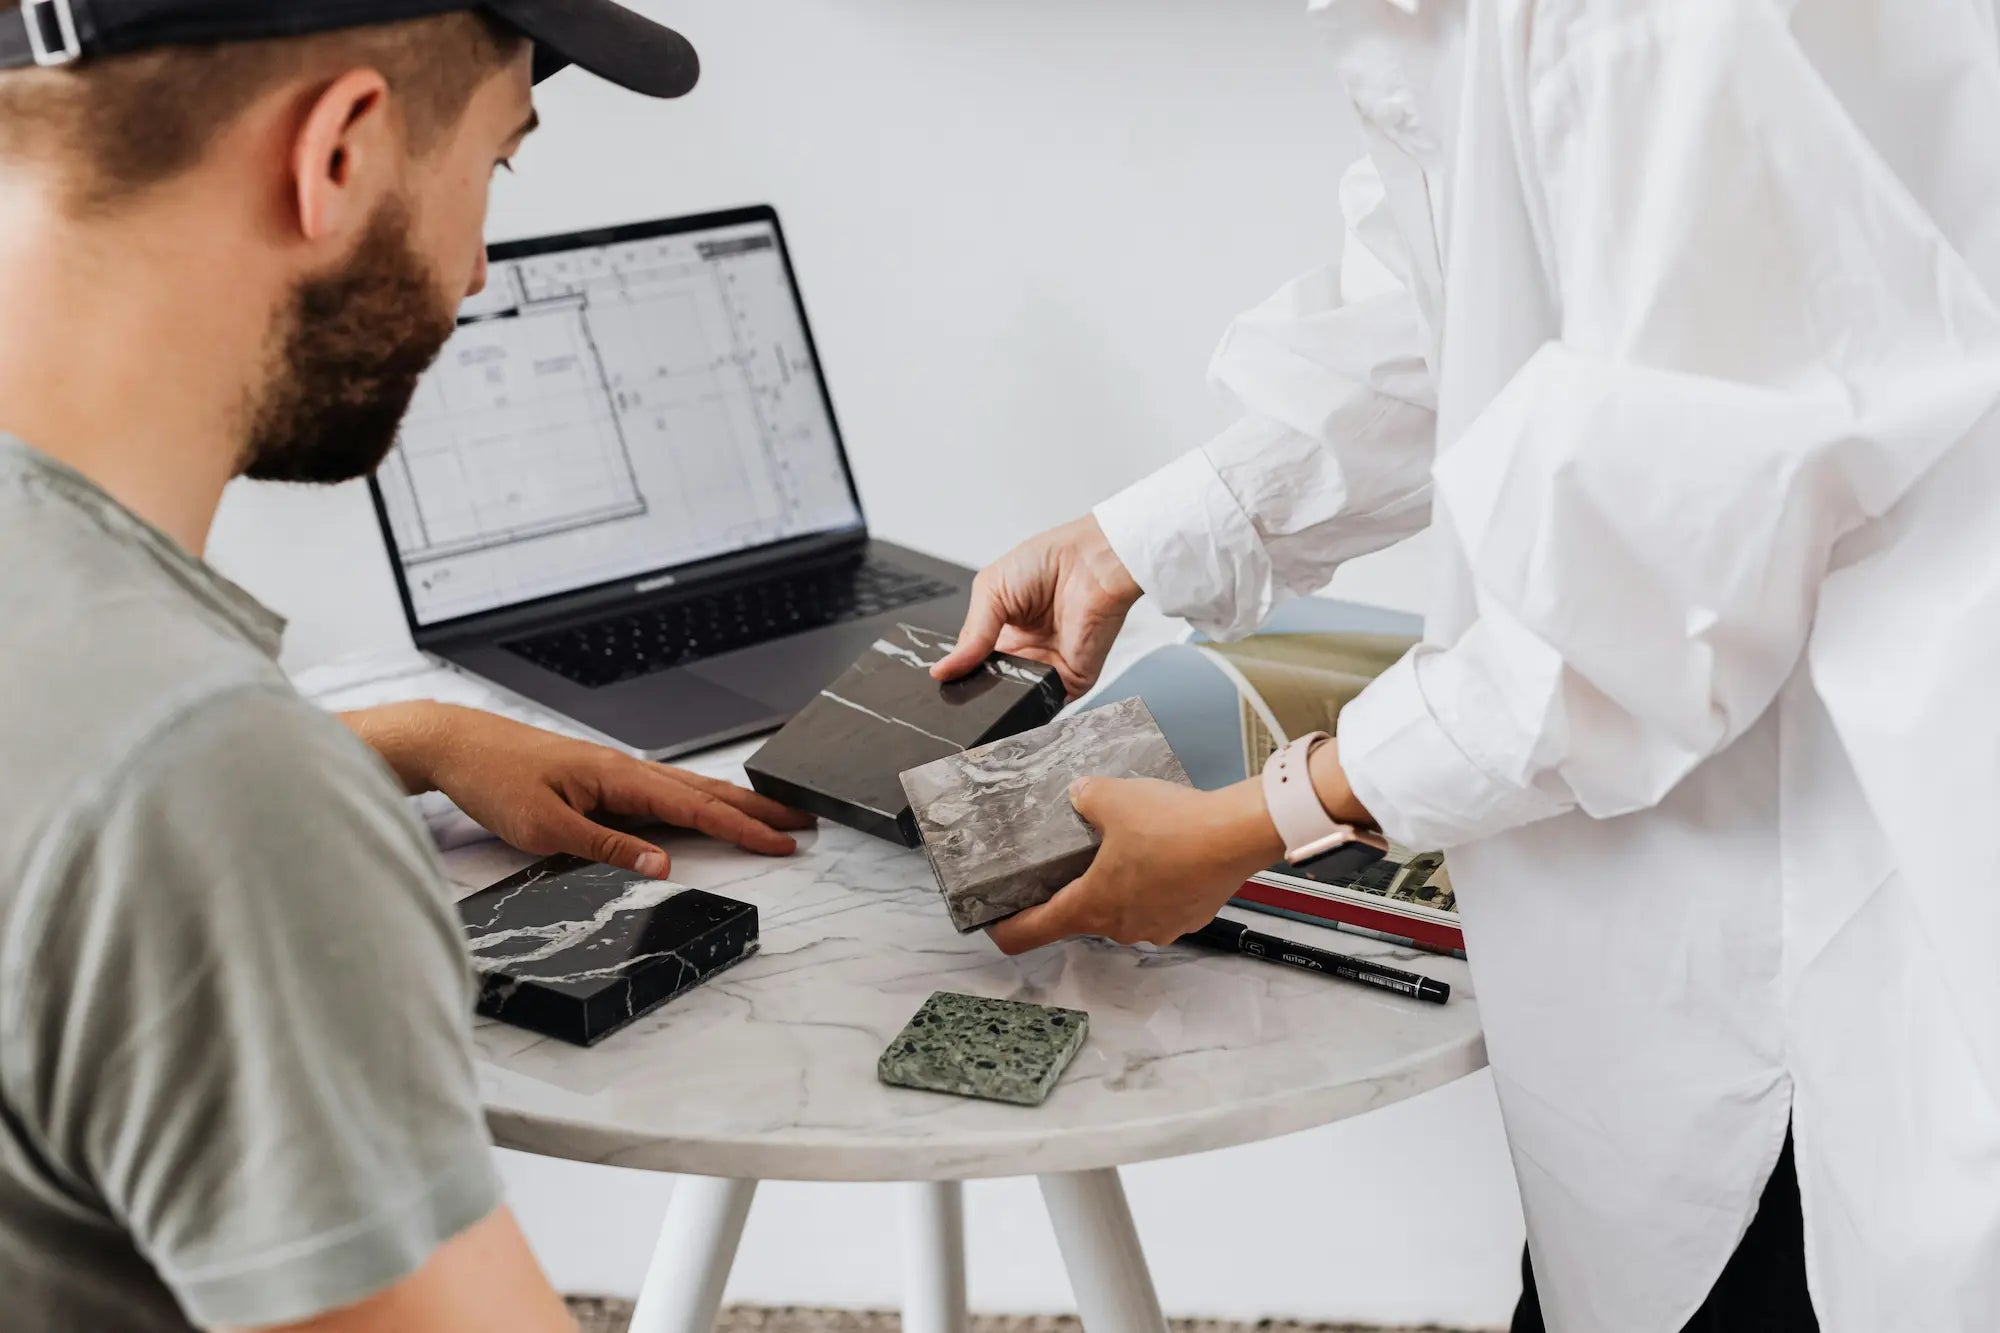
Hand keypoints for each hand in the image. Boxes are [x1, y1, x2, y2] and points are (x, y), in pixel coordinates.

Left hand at [344, 703, 813, 876]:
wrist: (454, 743)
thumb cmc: (493, 778)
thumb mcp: (546, 827)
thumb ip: (608, 847)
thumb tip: (663, 864)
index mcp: (620, 776)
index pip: (696, 807)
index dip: (744, 828)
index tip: (783, 842)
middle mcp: (624, 769)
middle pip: (705, 792)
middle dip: (756, 810)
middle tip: (802, 822)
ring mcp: (613, 771)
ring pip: (687, 789)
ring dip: (731, 804)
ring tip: (769, 815)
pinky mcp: (598, 778)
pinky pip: (662, 791)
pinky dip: (697, 800)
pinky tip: (704, 808)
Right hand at [932, 515, 1142, 698]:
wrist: (1090, 562)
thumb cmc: (1046, 562)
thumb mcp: (990, 591)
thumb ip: (969, 636)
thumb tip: (941, 670)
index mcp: (1001, 633)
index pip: (973, 665)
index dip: (958, 675)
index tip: (943, 684)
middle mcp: (1024, 654)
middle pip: (992, 688)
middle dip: (977, 694)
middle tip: (959, 696)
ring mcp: (1047, 669)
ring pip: (1016, 701)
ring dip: (1001, 703)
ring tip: (986, 696)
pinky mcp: (1071, 681)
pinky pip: (1047, 704)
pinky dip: (1031, 708)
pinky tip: (1014, 699)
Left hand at [988, 777, 1286, 953]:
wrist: (1235, 834)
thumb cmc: (1173, 825)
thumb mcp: (1111, 798)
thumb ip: (1086, 798)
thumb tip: (1081, 795)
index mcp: (1091, 906)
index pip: (1030, 933)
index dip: (1005, 929)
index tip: (993, 922)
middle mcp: (1121, 927)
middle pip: (1081, 917)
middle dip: (1075, 889)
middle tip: (1073, 859)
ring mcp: (1157, 926)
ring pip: (1124, 909)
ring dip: (1119, 885)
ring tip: (1128, 846)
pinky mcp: (1187, 917)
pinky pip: (1159, 903)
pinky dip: (1155, 883)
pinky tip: (1164, 852)